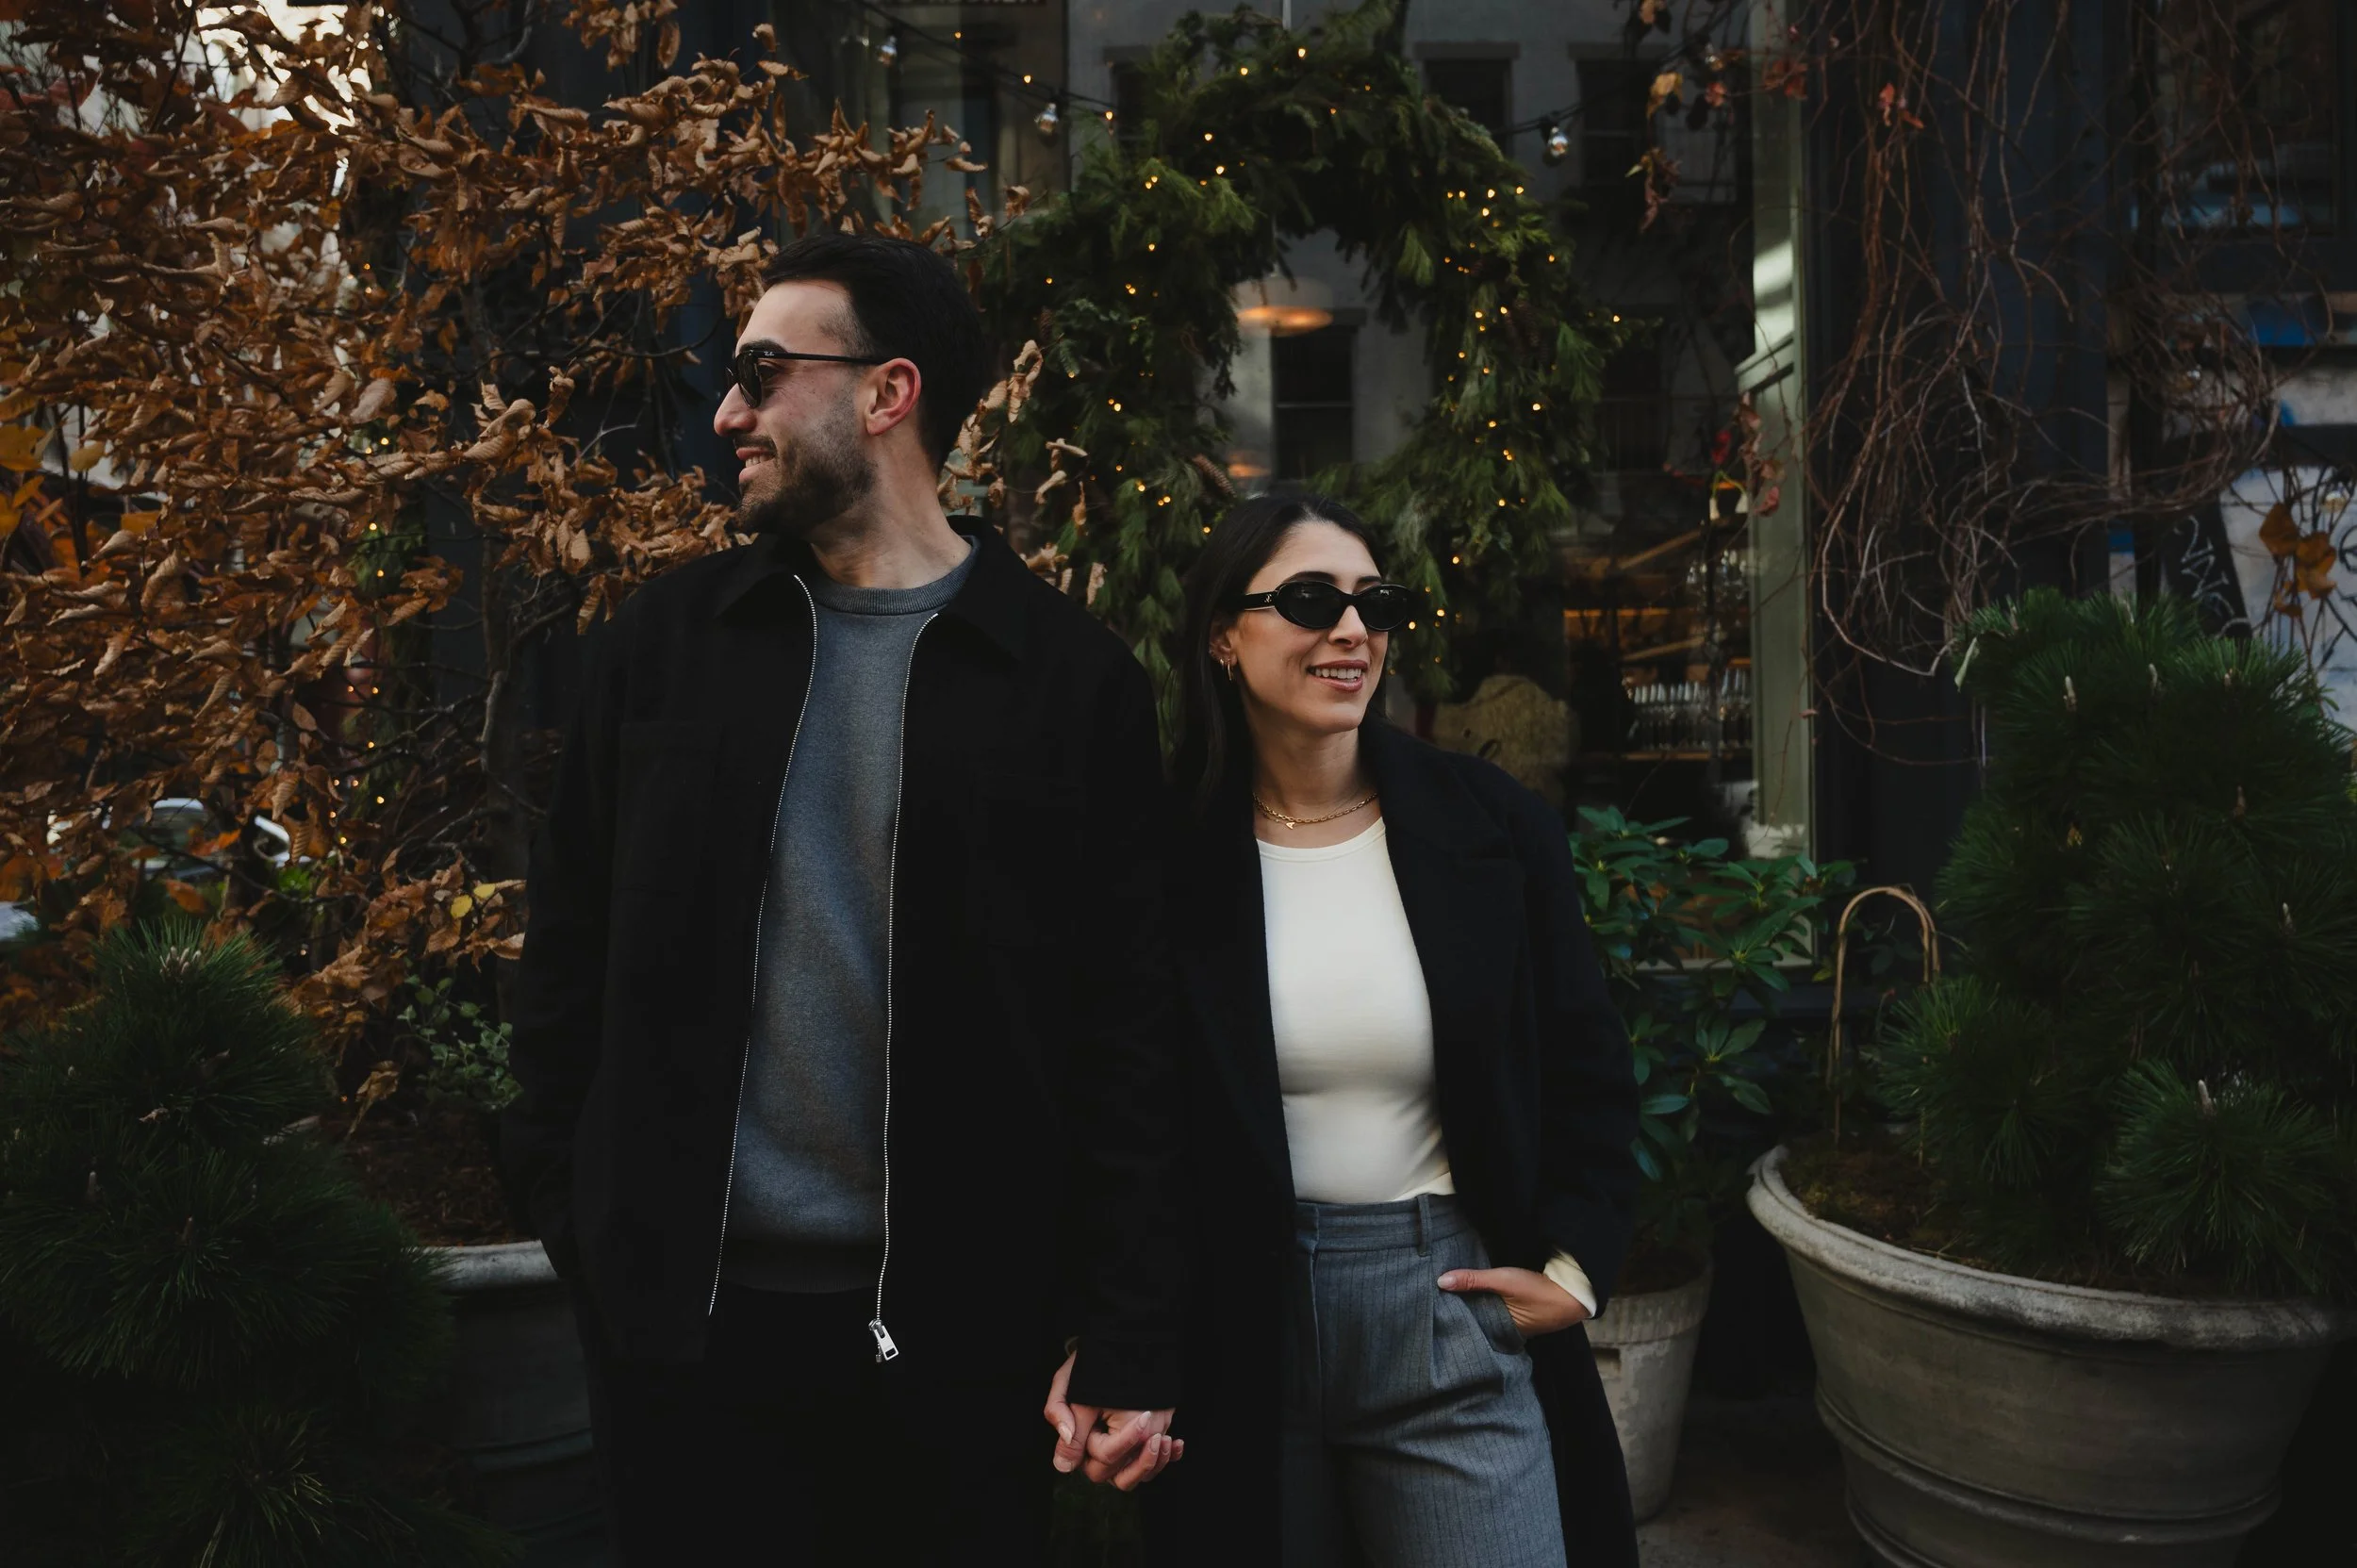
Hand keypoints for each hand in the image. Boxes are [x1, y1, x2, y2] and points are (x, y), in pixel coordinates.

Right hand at [1042, 1349, 1183, 1489]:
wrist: (1107, 1352)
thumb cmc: (1085, 1369)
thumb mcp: (1067, 1383)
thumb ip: (1058, 1414)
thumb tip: (1063, 1464)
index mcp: (1079, 1443)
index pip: (1104, 1456)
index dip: (1126, 1441)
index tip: (1144, 1418)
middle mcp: (1097, 1454)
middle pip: (1119, 1477)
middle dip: (1142, 1459)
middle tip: (1158, 1436)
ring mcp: (1118, 1453)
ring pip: (1135, 1478)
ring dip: (1154, 1464)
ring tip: (1166, 1441)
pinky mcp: (1136, 1448)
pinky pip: (1151, 1467)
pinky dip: (1166, 1459)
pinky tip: (1176, 1444)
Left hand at [1436, 1265, 1590, 1336]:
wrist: (1572, 1294)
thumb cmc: (1538, 1291)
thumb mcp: (1503, 1280)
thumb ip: (1473, 1280)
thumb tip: (1440, 1281)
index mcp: (1497, 1330)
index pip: (1466, 1324)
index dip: (1450, 1315)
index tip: (1430, 1306)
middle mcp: (1502, 1331)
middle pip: (1474, 1321)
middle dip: (1458, 1311)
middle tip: (1433, 1301)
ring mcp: (1511, 1325)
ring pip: (1484, 1315)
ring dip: (1472, 1306)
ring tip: (1447, 1296)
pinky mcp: (1517, 1316)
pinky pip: (1495, 1311)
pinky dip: (1485, 1304)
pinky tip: (1473, 1294)